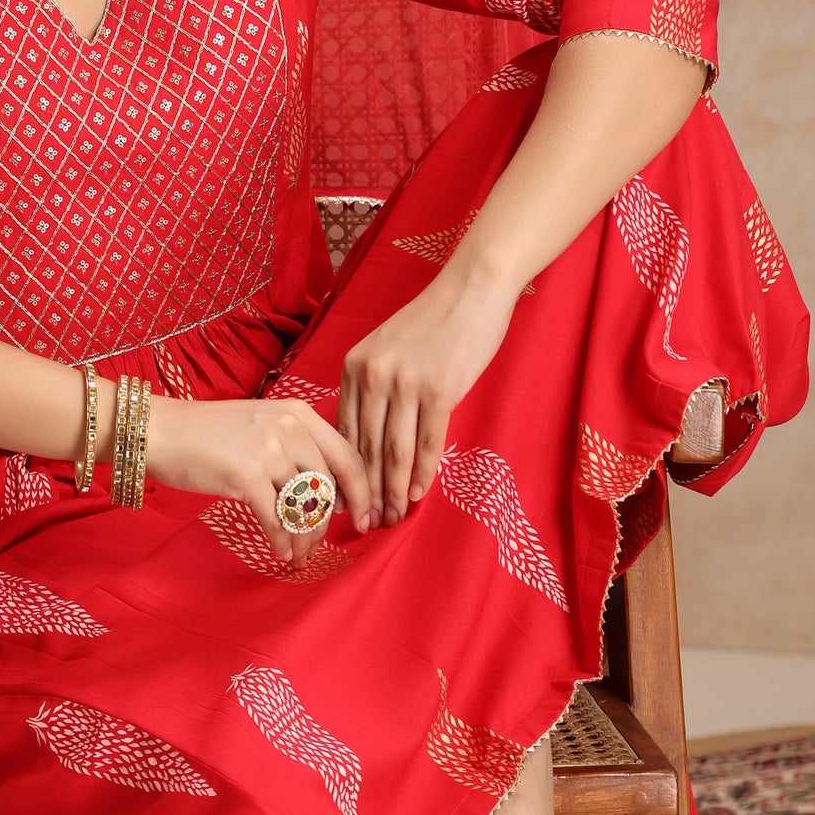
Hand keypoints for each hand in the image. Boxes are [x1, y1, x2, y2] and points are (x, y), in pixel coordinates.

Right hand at [143, 395, 369, 565]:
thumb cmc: (208, 433)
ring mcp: (268, 449)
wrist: (159, 430)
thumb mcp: (262, 423)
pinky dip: (282, 543)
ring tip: (298, 554)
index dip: (362, 493)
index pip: (348, 456)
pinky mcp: (246, 475)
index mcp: (299, 412)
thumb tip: (329, 491)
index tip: (366, 518)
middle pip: (329, 487)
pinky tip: (279, 553)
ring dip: (305, 539)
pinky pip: (277, 520)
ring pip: (305, 507)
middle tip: (321, 546)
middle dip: (329, 524)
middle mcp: (289, 426)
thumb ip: (297, 447)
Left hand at [338, 262, 521, 527]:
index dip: (345, 471)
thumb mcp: (387, 349)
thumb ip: (373, 388)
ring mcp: (405, 382)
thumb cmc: (433, 322)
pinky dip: (422, 472)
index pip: (343, 431)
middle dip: (366, 490)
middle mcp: (372, 375)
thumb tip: (367, 440)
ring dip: (393, 490)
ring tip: (393, 516)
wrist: (471, 291)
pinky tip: (418, 493)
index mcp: (354, 366)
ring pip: (393, 451)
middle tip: (366, 523)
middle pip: (365, 447)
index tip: (345, 500)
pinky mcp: (439, 389)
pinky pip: (426, 442)